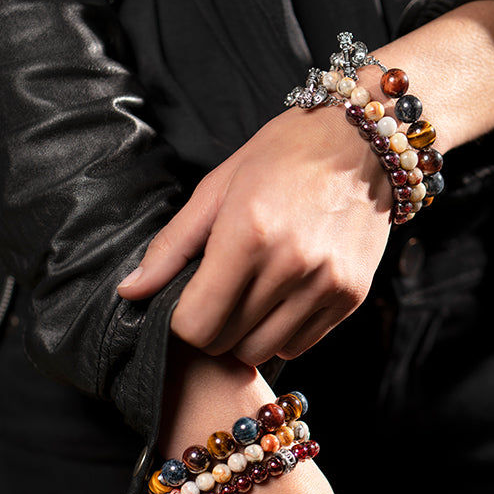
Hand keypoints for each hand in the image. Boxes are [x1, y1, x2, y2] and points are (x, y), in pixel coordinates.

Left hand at [118, 106, 391, 364]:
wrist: (365, 142)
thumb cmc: (283, 156)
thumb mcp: (217, 188)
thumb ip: (171, 246)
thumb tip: (129, 293)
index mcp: (247, 234)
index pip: (195, 325)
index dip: (181, 321)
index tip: (186, 302)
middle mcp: (290, 265)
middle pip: (225, 342)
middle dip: (210, 328)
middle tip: (216, 297)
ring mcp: (325, 285)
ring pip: (261, 350)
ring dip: (244, 335)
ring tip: (248, 299)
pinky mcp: (350, 297)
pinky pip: (299, 345)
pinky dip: (280, 333)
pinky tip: (280, 299)